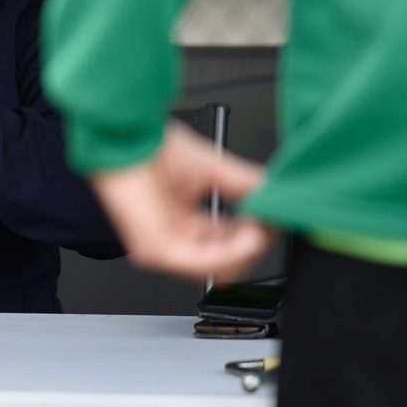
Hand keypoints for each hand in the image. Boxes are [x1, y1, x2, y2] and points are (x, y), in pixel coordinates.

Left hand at [90, 121, 273, 282]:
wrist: (128, 138)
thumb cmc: (153, 147)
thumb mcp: (216, 170)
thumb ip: (248, 188)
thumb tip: (277, 201)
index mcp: (183, 223)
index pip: (226, 246)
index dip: (254, 236)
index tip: (273, 221)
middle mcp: (173, 239)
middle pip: (226, 263)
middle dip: (255, 244)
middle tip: (270, 225)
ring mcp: (163, 249)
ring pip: (220, 268)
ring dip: (249, 249)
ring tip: (262, 227)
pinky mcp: (157, 250)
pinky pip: (205, 264)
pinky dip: (234, 252)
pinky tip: (250, 234)